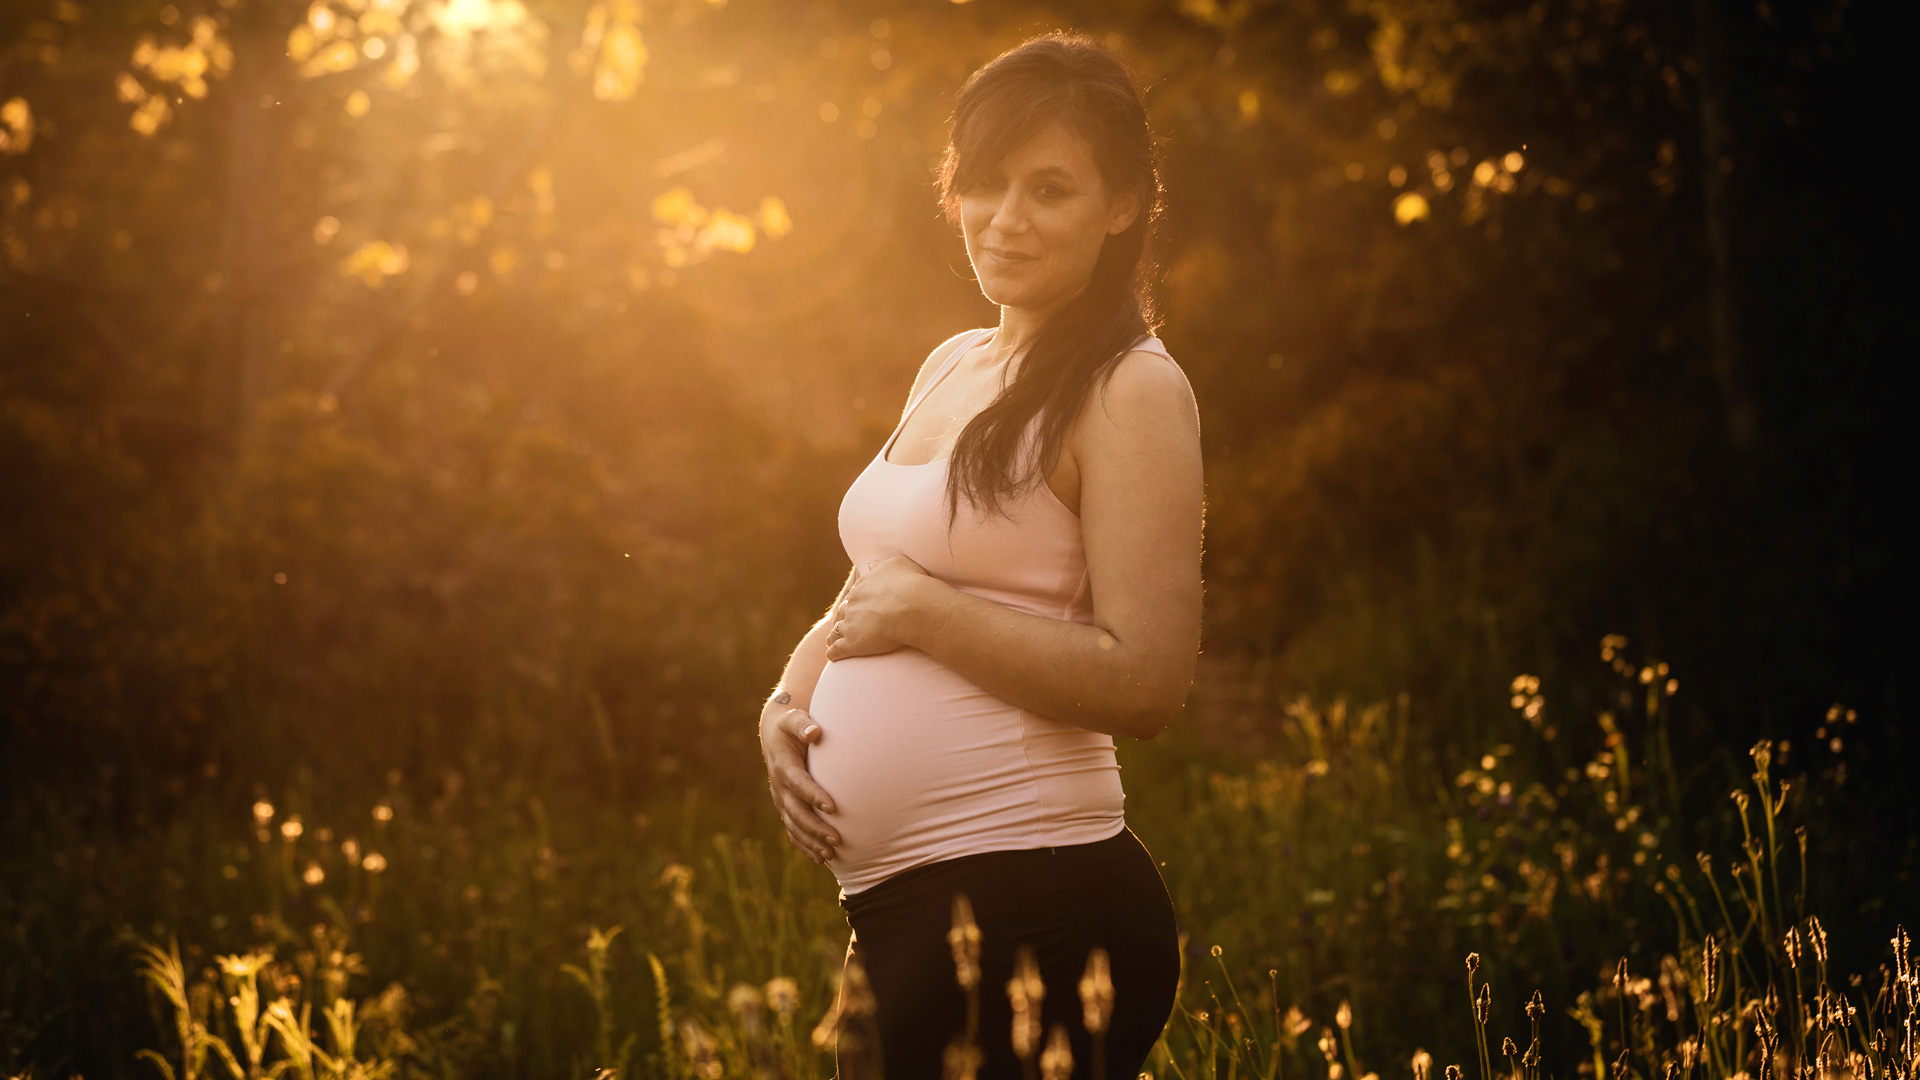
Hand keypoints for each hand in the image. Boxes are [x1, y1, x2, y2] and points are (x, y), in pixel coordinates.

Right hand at [759, 701, 840, 863]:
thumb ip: (803, 724)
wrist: (775, 735)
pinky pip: (793, 831)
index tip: (832, 807)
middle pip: (796, 812)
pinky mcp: (786, 808)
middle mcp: (780, 787)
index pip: (798, 783)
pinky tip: (821, 859)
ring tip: (831, 854)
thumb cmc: (791, 725)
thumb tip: (815, 732)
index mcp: (783, 765)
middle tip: (837, 839)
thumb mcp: (794, 719)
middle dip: (815, 827)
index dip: (813, 795)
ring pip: (794, 826)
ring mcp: (781, 800)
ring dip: (811, 841)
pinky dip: (805, 846)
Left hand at [825, 556, 933, 661]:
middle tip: (841, 624)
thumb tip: (870, 563)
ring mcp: (850, 624)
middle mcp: (853, 604)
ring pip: (836, 631)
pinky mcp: (852, 643)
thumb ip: (882, 564)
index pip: (855, 595)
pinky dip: (833, 653)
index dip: (855, 602)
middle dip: (841, 618)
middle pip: (842, 612)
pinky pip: (837, 650)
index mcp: (863, 587)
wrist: (913, 606)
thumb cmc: (911, 584)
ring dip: (833, 636)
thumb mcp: (898, 564)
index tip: (856, 607)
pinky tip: (832, 656)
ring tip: (831, 641)